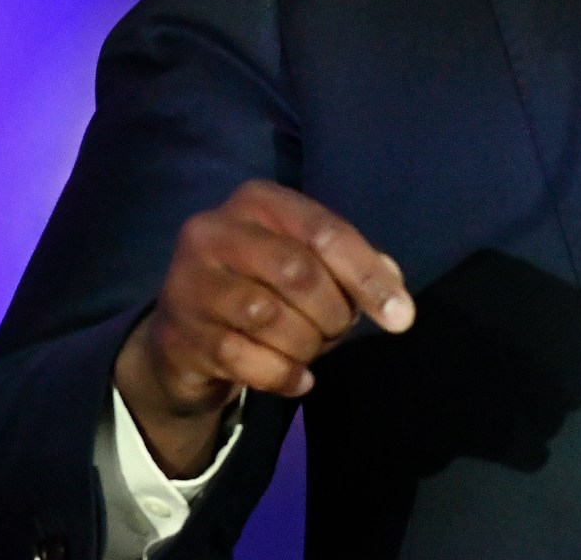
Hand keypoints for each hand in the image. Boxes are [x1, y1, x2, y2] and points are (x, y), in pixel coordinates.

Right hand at [113, 180, 415, 476]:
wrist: (186, 333)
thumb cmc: (261, 284)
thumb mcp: (305, 261)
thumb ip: (351, 265)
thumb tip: (393, 287)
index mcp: (256, 201)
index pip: (324, 232)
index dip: (367, 276)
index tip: (402, 318)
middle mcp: (213, 231)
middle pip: (298, 273)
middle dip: (334, 313)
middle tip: (339, 331)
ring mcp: (190, 283)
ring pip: (270, 318)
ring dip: (308, 345)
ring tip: (311, 348)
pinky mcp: (178, 334)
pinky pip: (247, 361)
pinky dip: (284, 376)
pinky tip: (298, 378)